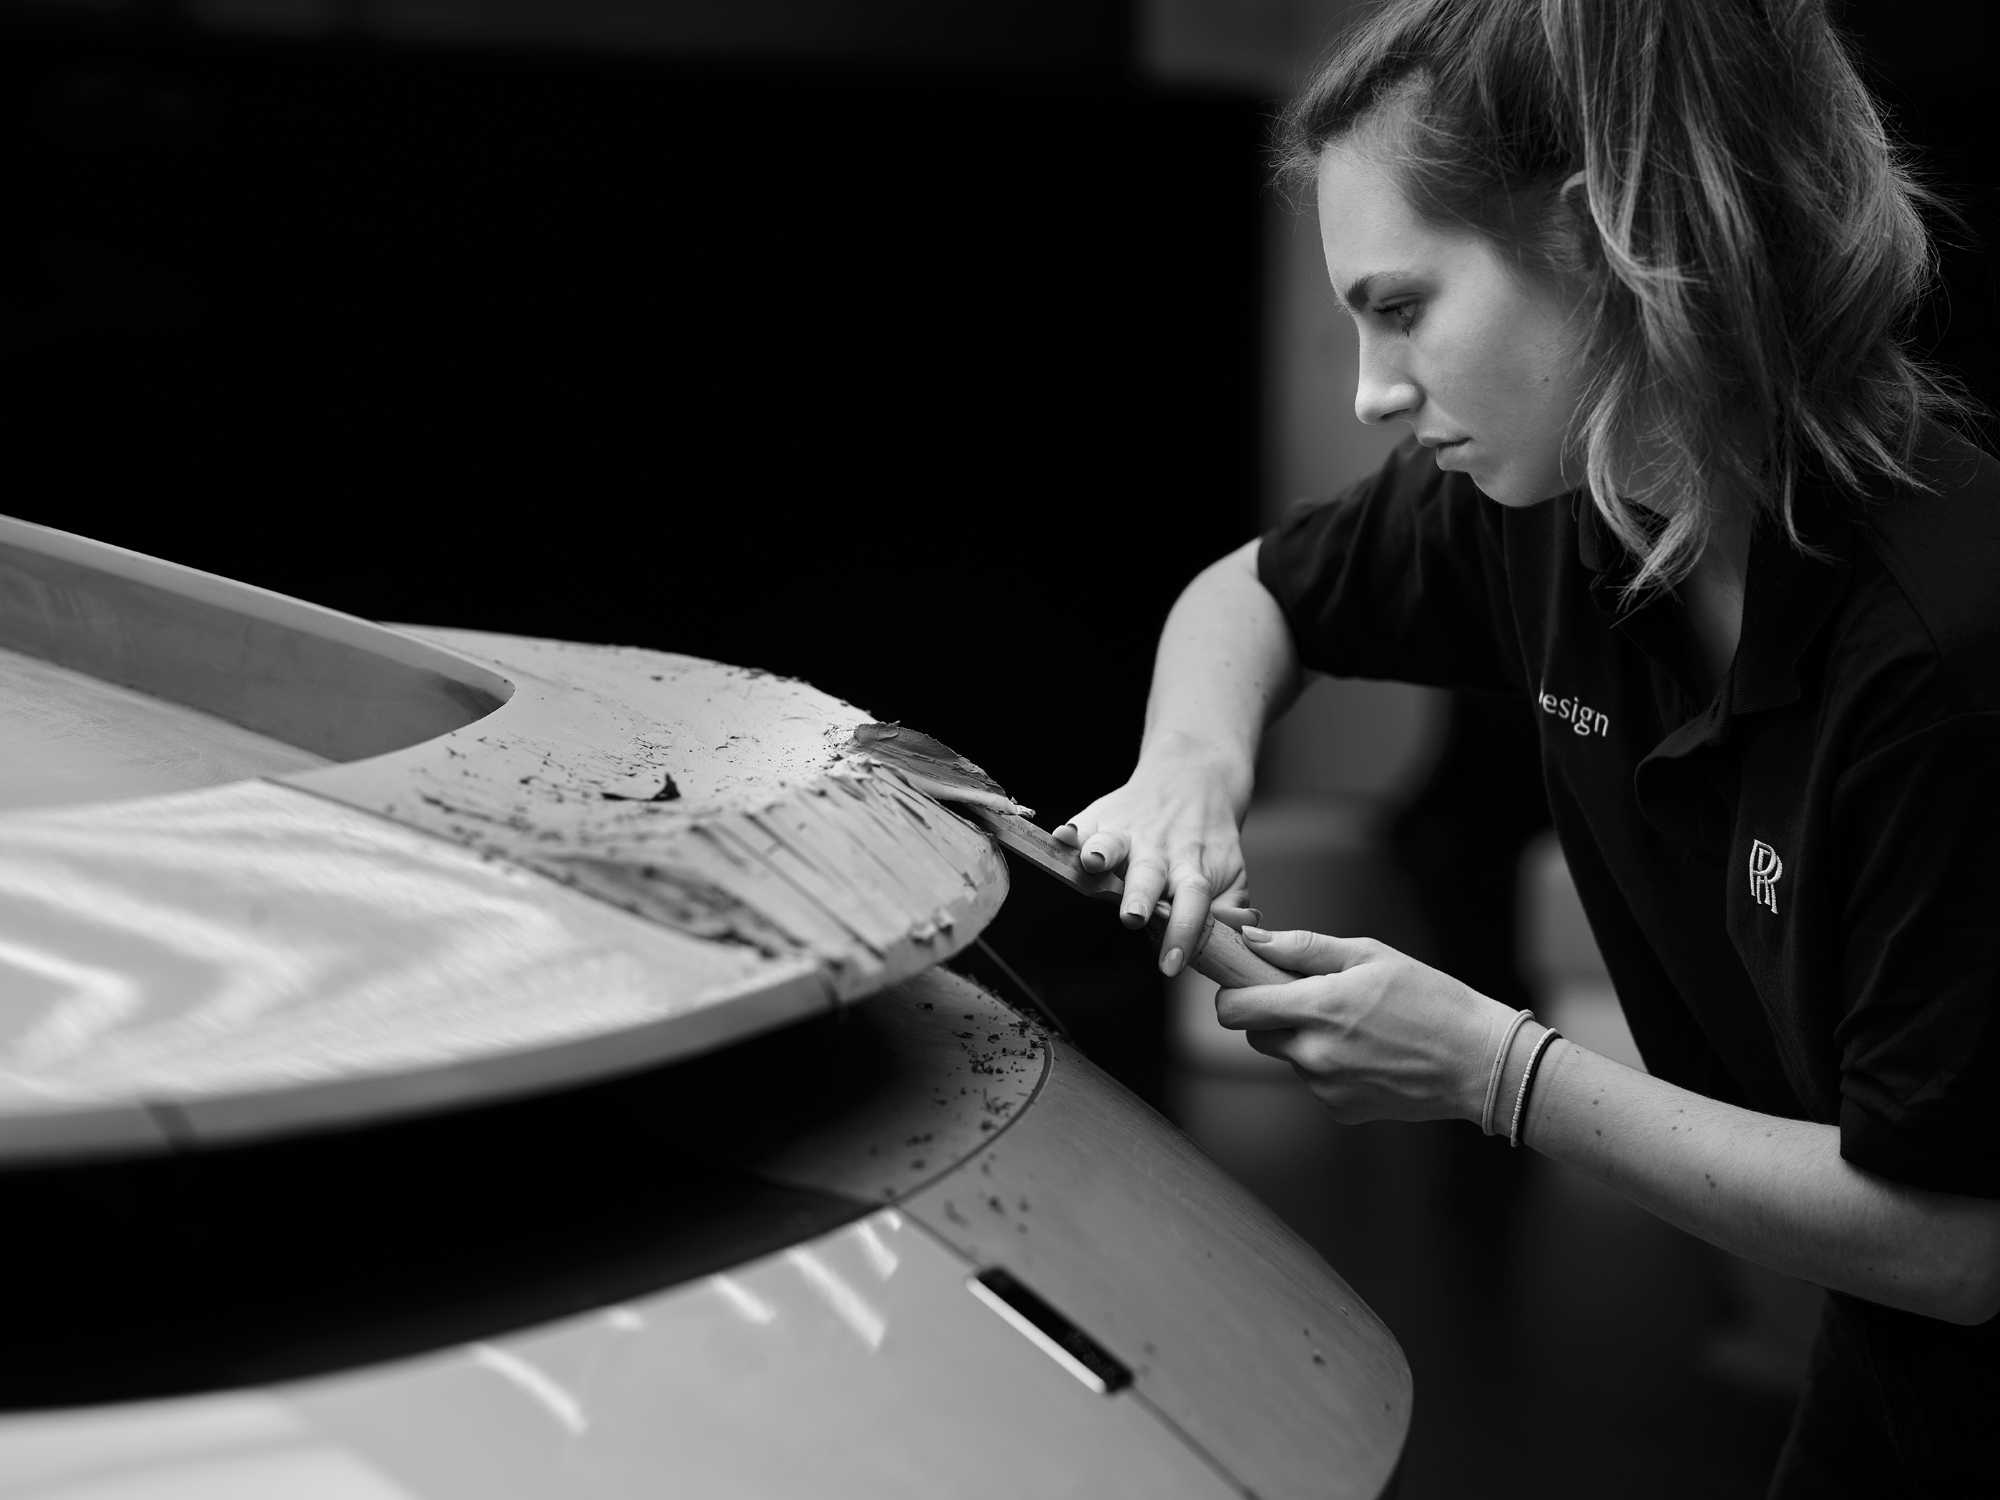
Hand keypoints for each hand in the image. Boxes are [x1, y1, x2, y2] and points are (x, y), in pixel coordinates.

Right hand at [1052, 737, 1256, 977]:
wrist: (1193, 775)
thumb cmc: (1208, 839)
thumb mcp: (1233, 870)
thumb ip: (1232, 908)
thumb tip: (1238, 935)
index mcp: (1191, 868)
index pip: (1192, 903)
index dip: (1182, 933)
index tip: (1171, 965)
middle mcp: (1159, 850)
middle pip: (1149, 875)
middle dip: (1139, 896)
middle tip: (1133, 916)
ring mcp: (1128, 831)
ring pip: (1113, 843)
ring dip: (1102, 853)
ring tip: (1092, 863)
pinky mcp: (1101, 816)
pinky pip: (1083, 823)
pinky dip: (1072, 830)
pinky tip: (1062, 837)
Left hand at [1213, 927, 1516, 1124]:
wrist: (1478, 1061)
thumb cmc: (1430, 999)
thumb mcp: (1370, 956)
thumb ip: (1303, 949)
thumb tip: (1254, 941)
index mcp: (1317, 1009)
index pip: (1234, 1009)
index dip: (1234, 993)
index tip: (1250, 981)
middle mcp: (1313, 1054)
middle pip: (1254, 1035)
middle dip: (1270, 1015)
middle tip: (1312, 999)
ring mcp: (1325, 1088)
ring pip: (1287, 1058)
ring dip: (1304, 1041)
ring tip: (1356, 1026)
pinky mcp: (1340, 1111)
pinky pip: (1315, 1083)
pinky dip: (1329, 1068)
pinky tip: (1369, 1054)